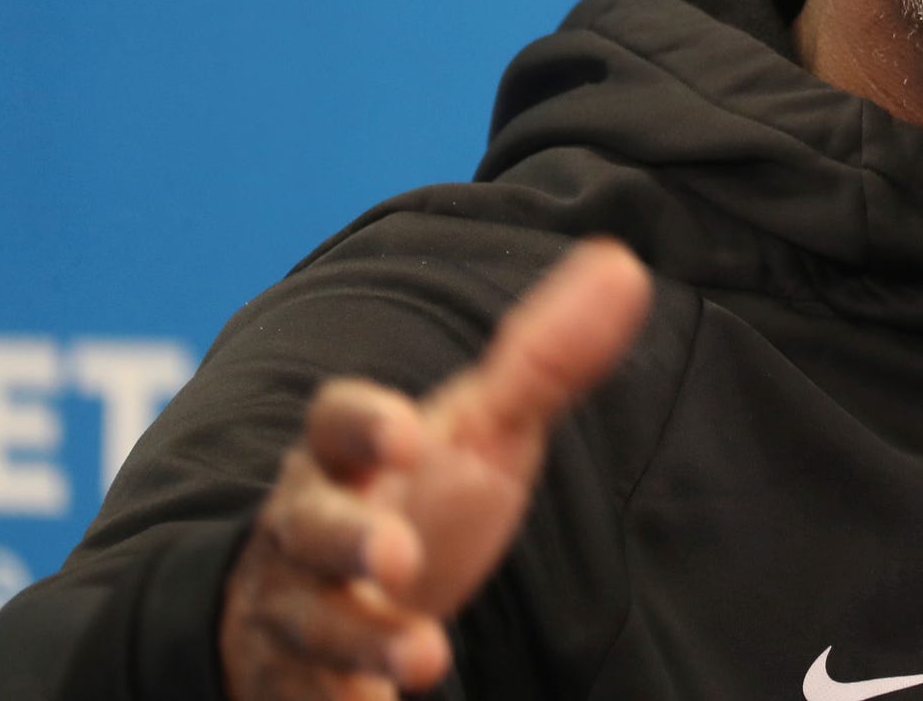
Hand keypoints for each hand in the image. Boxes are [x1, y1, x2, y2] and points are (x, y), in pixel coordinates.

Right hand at [219, 239, 652, 698]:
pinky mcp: (299, 682)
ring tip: (424, 660)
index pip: (335, 422)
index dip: (366, 423)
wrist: (325, 598)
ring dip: (363, 642)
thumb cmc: (416, 497)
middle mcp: (308, 528)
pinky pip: (307, 697)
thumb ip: (543, 361)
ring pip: (311, 624)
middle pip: (311, 527)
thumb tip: (625, 264)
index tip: (411, 431)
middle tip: (400, 556)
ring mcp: (298, 609)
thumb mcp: (481, 431)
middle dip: (350, 541)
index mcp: (348, 454)